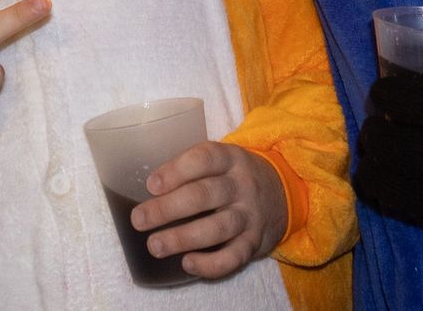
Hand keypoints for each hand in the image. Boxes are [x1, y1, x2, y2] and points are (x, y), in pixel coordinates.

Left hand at [129, 142, 286, 278]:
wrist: (282, 192)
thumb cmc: (233, 176)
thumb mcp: (220, 160)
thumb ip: (191, 168)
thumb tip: (149, 188)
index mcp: (230, 158)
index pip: (204, 158)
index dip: (176, 171)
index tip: (151, 185)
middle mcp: (242, 185)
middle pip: (204, 195)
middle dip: (168, 208)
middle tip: (139, 219)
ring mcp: (250, 215)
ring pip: (218, 228)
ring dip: (183, 238)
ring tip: (155, 245)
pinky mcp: (256, 241)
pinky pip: (234, 257)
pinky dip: (210, 264)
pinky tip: (187, 263)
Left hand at [355, 73, 422, 257]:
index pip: (395, 101)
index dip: (384, 91)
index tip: (389, 88)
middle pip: (381, 144)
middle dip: (376, 126)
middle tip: (386, 118)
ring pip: (383, 186)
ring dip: (377, 163)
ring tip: (390, 151)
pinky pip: (408, 212)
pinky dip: (397, 193)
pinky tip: (409, 179)